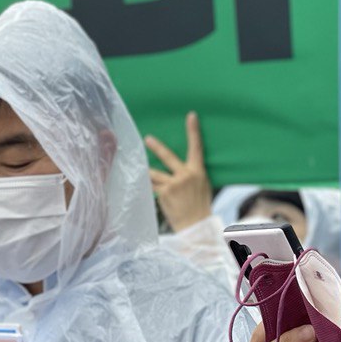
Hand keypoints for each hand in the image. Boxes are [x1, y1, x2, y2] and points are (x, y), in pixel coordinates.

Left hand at [145, 112, 213, 231]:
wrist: (195, 225)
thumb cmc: (200, 205)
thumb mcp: (203, 185)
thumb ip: (191, 174)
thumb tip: (183, 165)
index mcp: (198, 172)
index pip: (196, 147)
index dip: (193, 131)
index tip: (191, 116)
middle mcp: (185, 176)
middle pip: (168, 157)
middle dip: (157, 147)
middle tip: (147, 139)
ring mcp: (172, 185)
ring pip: (154, 174)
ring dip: (146, 172)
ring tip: (137, 166)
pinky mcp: (163, 194)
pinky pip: (152, 187)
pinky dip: (148, 187)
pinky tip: (144, 188)